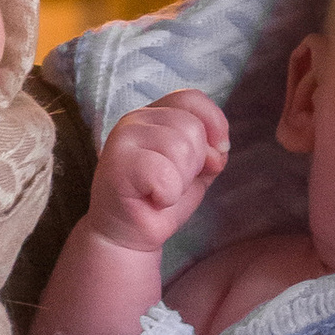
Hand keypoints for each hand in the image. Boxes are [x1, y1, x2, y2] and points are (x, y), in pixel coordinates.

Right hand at [88, 92, 229, 254]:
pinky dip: (167, 195)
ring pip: (180, 148)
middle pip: (191, 126)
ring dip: (180, 182)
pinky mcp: (116, 164)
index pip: (192, 98)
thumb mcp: (196, 169)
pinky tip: (153, 200)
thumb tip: (219, 148)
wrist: (128, 235)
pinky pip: (163, 173)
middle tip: (173, 183)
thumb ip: (210, 150)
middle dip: (195, 163)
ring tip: (161, 192)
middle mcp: (136, 119)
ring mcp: (123, 138)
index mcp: (155, 114)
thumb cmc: (160, 199)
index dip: (214, 124)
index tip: (215, 156)